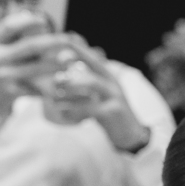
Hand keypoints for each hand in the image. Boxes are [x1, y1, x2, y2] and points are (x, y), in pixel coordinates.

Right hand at [0, 12, 64, 118]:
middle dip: (51, 43)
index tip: (43, 21)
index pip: (9, 26)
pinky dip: (51, 87)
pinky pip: (37, 89)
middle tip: (67, 40)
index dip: (28, 22)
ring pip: (36, 69)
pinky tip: (63, 84)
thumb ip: (11, 38)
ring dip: (56, 65)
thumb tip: (36, 21)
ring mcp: (4, 76)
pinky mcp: (11, 93)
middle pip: (28, 46)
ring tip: (70, 62)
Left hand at [37, 34, 148, 149]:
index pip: (90, 56)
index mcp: (107, 75)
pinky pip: (89, 108)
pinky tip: (62, 114)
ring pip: (91, 83)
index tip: (55, 54)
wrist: (130, 135)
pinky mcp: (113, 112)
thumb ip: (82, 84)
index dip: (73, 50)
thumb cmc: (107, 112)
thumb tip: (56, 77)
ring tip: (54, 99)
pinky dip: (72, 110)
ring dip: (69, 90)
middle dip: (69, 73)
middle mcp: (112, 82)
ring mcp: (114, 96)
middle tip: (54, 81)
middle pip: (90, 67)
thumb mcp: (97, 95)